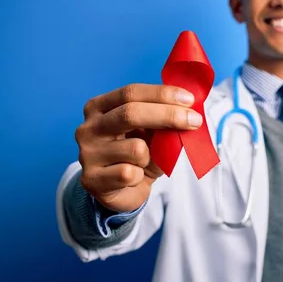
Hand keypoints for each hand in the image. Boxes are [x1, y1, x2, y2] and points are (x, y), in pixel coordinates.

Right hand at [74, 84, 202, 211]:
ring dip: (152, 157)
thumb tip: (189, 110)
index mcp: (99, 107)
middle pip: (130, 113)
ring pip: (136, 149)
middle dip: (168, 115)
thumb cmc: (138, 154)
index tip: (189, 99)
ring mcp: (87, 154)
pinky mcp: (91, 180)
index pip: (131, 92)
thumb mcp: (151, 131)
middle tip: (195, 121)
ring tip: (145, 162)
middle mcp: (88, 127)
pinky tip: (133, 178)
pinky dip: (141, 176)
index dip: (162, 94)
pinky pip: (130, 173)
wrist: (122, 189)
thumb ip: (163, 118)